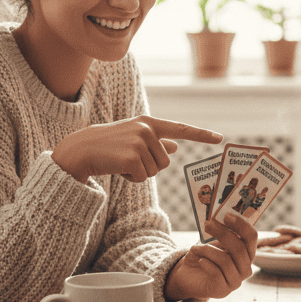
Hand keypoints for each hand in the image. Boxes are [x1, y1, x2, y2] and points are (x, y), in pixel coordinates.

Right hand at [52, 115, 221, 182]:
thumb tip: (175, 146)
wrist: (80, 150)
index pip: (181, 129)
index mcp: (149, 122)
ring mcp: (140, 142)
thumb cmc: (108, 146)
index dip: (202, 134)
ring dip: (140, 173)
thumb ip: (155, 142)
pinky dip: (132, 179)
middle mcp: (147, 129)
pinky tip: (118, 168)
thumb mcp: (133, 139)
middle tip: (128, 159)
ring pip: (156, 171)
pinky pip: (144, 178)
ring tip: (122, 162)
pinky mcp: (133, 157)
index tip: (220, 138)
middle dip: (149, 166)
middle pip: (165, 160)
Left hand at [164, 214, 256, 301]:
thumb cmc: (203, 255)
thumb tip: (219, 215)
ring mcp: (236, 281)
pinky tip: (199, 261)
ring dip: (208, 250)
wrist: (188, 275)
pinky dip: (205, 263)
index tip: (227, 215)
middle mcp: (245, 268)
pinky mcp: (223, 291)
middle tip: (208, 224)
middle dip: (223, 234)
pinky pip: (216, 272)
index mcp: (246, 253)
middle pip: (240, 248)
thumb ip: (220, 231)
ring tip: (195, 248)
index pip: (252, 237)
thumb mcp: (212, 240)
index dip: (241, 225)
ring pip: (226, 260)